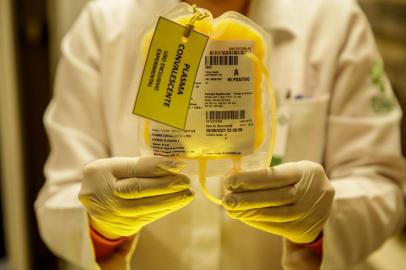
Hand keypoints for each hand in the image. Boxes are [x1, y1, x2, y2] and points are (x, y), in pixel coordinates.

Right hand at [79, 156, 193, 238]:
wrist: (94, 204)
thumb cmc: (109, 177)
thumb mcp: (117, 165)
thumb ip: (141, 165)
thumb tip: (173, 165)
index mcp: (102, 174)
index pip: (133, 170)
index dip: (157, 167)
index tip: (178, 164)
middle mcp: (106, 197)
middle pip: (139, 190)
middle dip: (167, 185)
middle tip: (186, 180)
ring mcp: (114, 215)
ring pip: (146, 207)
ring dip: (171, 200)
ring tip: (188, 193)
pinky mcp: (125, 226)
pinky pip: (149, 217)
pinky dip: (165, 209)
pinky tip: (178, 202)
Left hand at [222, 161, 333, 243]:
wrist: (324, 201)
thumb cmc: (298, 180)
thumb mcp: (292, 169)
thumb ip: (269, 172)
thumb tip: (236, 175)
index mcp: (304, 172)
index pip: (274, 176)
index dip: (250, 179)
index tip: (229, 180)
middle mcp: (308, 193)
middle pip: (274, 197)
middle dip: (246, 198)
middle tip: (226, 199)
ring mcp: (307, 213)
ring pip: (274, 214)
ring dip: (248, 212)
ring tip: (230, 208)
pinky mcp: (302, 229)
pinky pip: (274, 226)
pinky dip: (256, 221)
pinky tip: (243, 216)